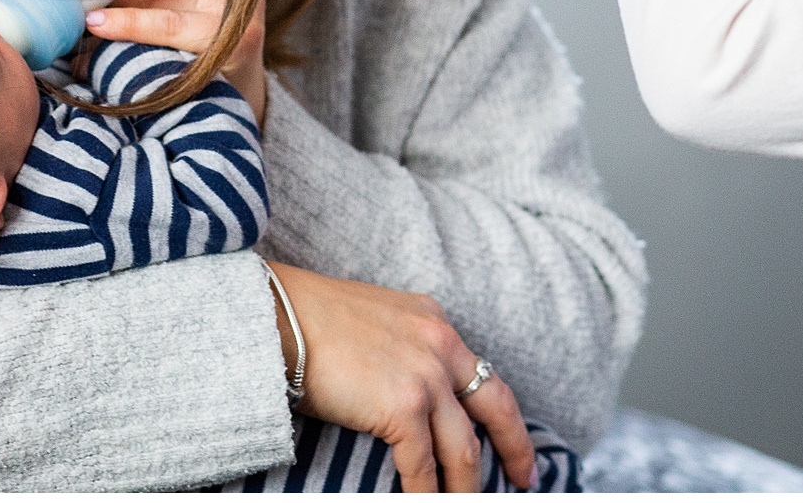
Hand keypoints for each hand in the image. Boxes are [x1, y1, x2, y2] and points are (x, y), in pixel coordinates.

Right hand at [267, 263, 536, 493]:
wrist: (277, 316)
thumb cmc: (308, 319)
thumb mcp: (376, 319)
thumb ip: (403, 347)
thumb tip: (407, 389)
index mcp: (434, 323)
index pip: (480, 374)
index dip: (500, 412)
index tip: (512, 438)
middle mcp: (440, 345)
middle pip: (496, 407)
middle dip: (515, 448)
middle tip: (525, 480)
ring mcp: (425, 376)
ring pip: (463, 448)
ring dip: (466, 486)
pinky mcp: (401, 407)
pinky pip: (423, 468)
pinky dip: (426, 494)